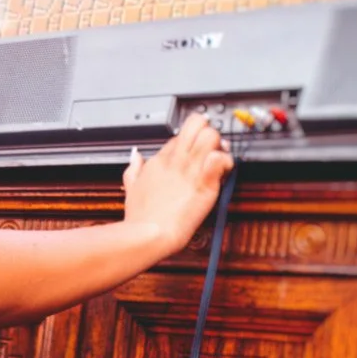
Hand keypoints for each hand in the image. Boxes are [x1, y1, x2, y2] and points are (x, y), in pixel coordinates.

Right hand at [122, 113, 233, 257]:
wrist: (149, 233)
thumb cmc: (141, 217)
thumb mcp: (130, 187)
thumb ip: (133, 168)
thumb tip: (135, 155)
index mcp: (160, 160)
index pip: (180, 135)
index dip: (192, 141)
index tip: (197, 154)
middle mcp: (176, 160)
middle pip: (196, 124)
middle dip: (208, 132)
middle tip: (212, 148)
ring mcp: (190, 170)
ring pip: (211, 136)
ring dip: (219, 146)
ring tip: (219, 162)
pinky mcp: (204, 183)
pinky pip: (220, 158)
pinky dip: (226, 162)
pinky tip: (223, 172)